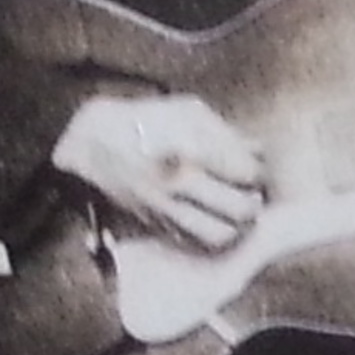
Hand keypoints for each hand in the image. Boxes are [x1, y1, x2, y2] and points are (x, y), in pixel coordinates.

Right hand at [51, 93, 264, 250]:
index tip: (253, 170)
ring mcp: (167, 207)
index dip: (258, 173)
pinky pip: (194, 242)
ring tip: (235, 214)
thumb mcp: (188, 112)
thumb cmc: (146, 120)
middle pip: (242, 210)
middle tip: (252, 196)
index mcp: (192, 150)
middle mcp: (180, 183)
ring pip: (221, 236)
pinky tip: (210, 219)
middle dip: (254, 204)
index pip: (248, 173)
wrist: (94, 141)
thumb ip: (228, 134)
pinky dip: (209, 235)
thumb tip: (260, 151)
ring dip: (237, 227)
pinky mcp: (155, 223)